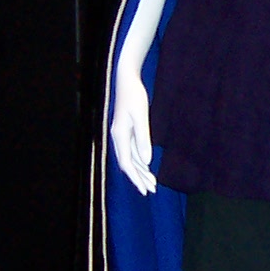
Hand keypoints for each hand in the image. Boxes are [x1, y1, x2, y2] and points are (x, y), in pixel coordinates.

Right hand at [109, 71, 156, 195]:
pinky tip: (147, 166)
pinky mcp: (126, 130)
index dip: (136, 178)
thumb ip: (143, 138)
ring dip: (141, 171)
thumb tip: (147, 160)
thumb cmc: (134, 95)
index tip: (145, 190)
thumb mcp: (141, 115)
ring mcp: (122, 134)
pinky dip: (140, 160)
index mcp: (120, 136)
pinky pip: (132, 150)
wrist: (127, 80)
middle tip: (151, 190)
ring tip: (151, 183)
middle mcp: (118, 137)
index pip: (127, 163)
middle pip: (128, 164)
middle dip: (139, 178)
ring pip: (130, 158)